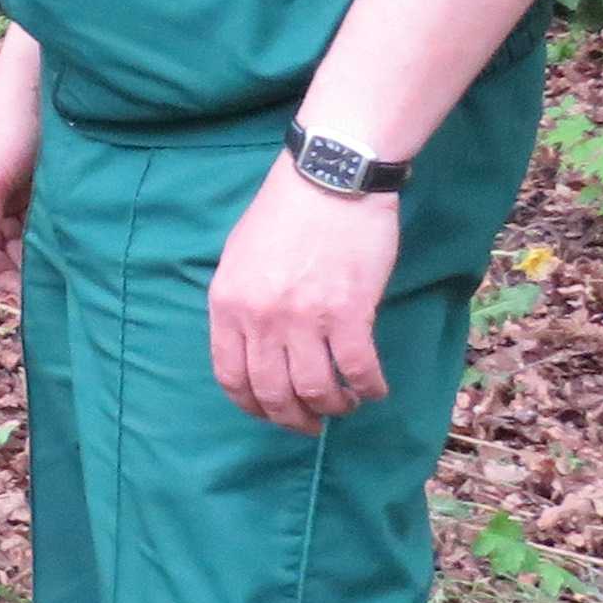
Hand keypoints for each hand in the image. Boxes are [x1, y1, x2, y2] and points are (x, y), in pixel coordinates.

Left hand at [210, 157, 396, 431]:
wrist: (330, 178)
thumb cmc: (286, 211)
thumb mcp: (240, 257)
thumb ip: (241, 304)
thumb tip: (253, 344)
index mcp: (228, 305)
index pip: (231, 377)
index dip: (253, 405)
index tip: (272, 412)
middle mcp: (260, 319)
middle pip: (273, 393)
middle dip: (294, 419)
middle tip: (311, 423)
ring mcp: (304, 319)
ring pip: (316, 390)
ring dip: (333, 407)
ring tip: (344, 404)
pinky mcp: (348, 313)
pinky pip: (358, 370)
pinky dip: (368, 388)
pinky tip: (375, 389)